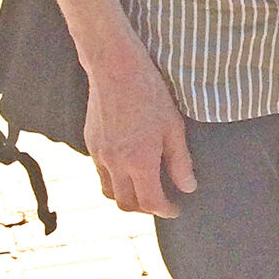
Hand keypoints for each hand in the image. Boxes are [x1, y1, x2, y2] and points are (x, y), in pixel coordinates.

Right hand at [84, 35, 195, 217]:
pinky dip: (114, 180)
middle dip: (145, 209)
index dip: (165, 210)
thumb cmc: (150, 94)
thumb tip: (188, 188)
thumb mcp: (173, 127)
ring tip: (144, 190)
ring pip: (109, 192)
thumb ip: (180, 161)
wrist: (115, 69)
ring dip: (126, 198)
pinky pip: (100, 173)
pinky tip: (129, 169)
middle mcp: (115, 163)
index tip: (176, 209)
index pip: (150, 202)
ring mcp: (99, 154)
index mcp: (138, 161)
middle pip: (126, 204)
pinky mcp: (90, 143)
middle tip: (161, 203)